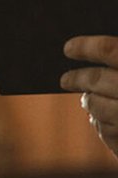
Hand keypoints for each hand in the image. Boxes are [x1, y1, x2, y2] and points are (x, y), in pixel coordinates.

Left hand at [64, 36, 117, 154]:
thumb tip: (81, 51)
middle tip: (64, 79)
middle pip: (97, 79)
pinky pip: (104, 131)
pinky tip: (108, 121)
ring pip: (95, 105)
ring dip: (89, 102)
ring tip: (90, 100)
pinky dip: (102, 125)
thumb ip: (117, 64)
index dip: (86, 46)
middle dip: (77, 78)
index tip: (67, 48)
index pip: (110, 49)